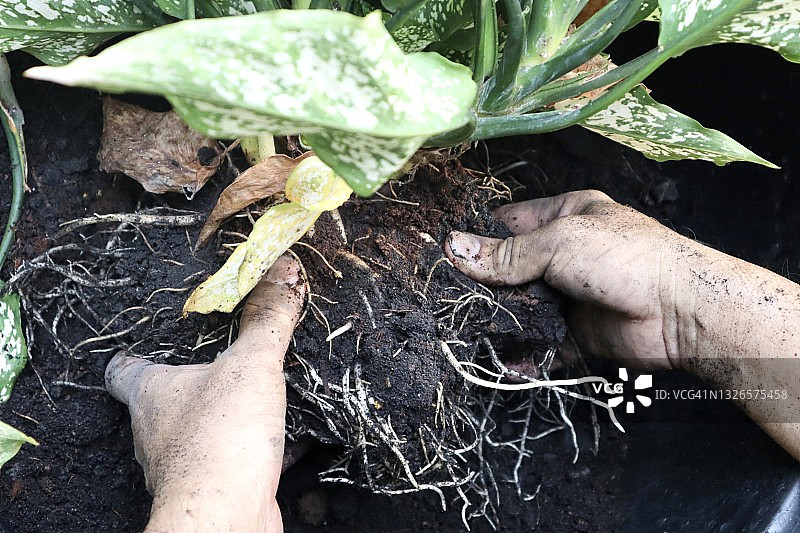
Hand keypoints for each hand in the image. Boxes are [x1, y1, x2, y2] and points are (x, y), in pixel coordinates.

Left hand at [104, 256, 304, 532]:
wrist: (227, 517)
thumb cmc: (221, 436)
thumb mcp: (251, 363)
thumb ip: (268, 318)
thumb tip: (283, 269)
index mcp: (152, 393)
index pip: (123, 369)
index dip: (132, 353)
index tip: (150, 340)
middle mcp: (158, 431)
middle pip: (166, 400)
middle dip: (197, 381)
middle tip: (228, 360)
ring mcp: (184, 464)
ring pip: (203, 431)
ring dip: (231, 415)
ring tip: (265, 396)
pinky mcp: (216, 488)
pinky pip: (237, 459)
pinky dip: (261, 447)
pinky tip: (294, 438)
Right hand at [444, 190, 688, 370]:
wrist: (681, 312)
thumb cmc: (622, 258)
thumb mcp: (559, 244)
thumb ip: (507, 254)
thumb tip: (452, 248)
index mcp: (564, 216)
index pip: (508, 224)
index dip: (476, 239)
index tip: (442, 257)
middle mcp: (565, 254)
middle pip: (511, 270)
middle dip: (484, 286)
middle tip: (448, 301)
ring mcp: (571, 295)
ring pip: (524, 308)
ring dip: (501, 322)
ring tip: (468, 333)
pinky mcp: (578, 333)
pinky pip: (543, 343)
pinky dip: (525, 353)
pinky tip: (504, 361)